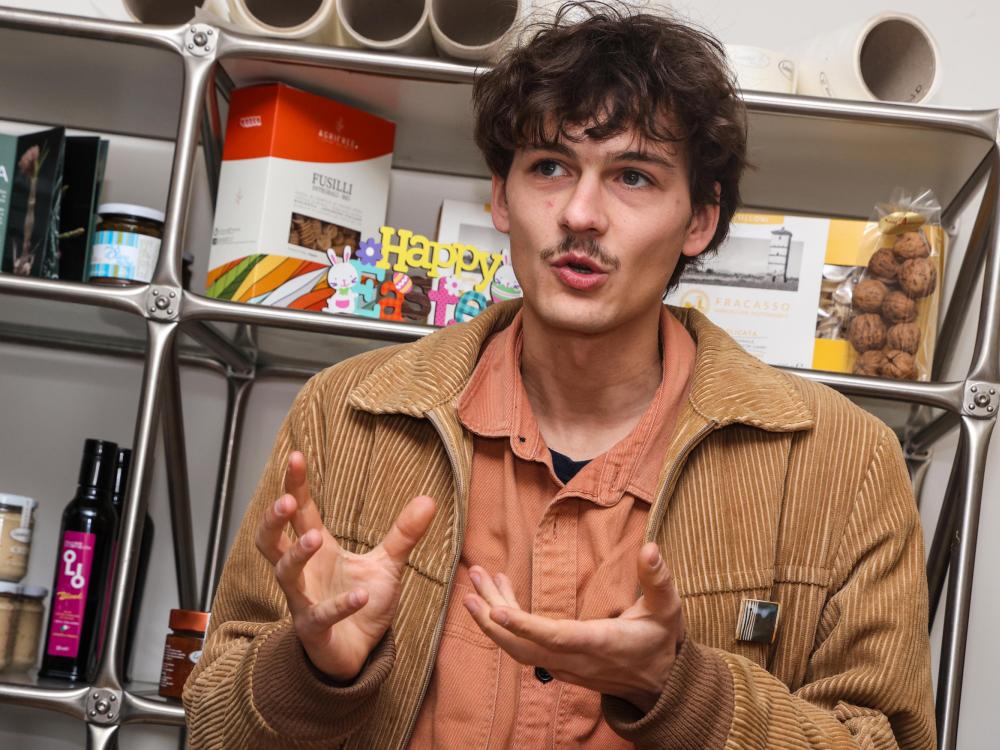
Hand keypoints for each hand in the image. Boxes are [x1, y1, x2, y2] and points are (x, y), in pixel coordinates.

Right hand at [255, 451, 435, 680]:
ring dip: (298, 555)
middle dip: (274, 520)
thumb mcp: (387, 564)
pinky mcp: (315, 631)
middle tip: (285, 500)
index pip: (300, 513)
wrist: (358, 654)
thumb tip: (429, 499)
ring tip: (317, 538)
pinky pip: (319, 617)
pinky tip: (361, 595)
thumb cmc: (363, 604)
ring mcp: (305, 601)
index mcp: (319, 550)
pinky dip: (340, 605)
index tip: (296, 455)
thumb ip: (404, 533)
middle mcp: (304, 573)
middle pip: (271, 541)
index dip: (295, 485)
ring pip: (285, 575)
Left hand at [463, 542, 682, 712]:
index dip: (525, 627)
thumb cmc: (661, 641)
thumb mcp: (668, 608)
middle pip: (523, 646)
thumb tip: (650, 547)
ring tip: (478, 582)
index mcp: (599, 644)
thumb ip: (657, 579)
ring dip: (493, 617)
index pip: (556, 638)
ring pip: (519, 648)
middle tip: (472, 582)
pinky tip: (500, 595)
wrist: (660, 686)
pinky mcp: (559, 666)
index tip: (497, 612)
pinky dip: (507, 624)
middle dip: (493, 616)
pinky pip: (525, 648)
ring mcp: (564, 667)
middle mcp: (576, 660)